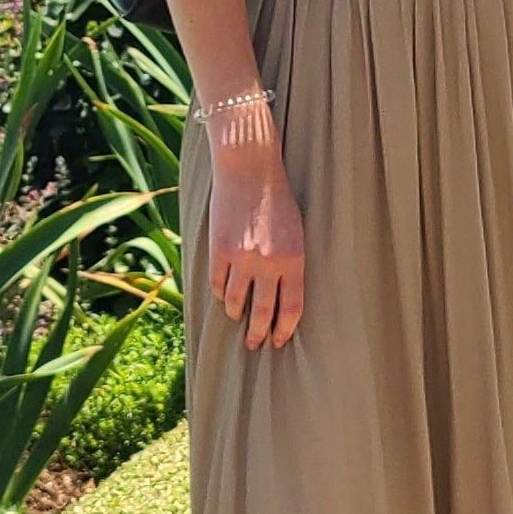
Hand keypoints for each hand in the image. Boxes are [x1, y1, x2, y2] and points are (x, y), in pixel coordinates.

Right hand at [209, 130, 304, 349]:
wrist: (249, 169)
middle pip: (263, 312)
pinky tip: (223, 295)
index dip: (285, 330)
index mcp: (293, 259)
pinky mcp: (219, 250)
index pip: (291, 308)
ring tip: (237, 317)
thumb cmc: (277, 200)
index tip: (279, 341)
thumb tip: (280, 297)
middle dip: (258, 333)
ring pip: (235, 301)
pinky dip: (220, 292)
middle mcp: (268, 262)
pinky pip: (218, 283)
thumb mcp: (294, 232)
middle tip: (254, 344)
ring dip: (235, 313)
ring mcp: (241, 257)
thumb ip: (289, 264)